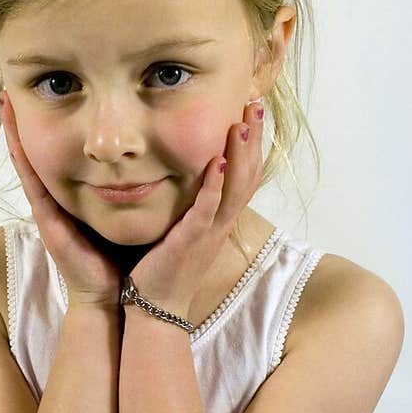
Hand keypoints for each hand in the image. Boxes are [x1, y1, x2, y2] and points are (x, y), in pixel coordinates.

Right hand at [0, 91, 123, 309]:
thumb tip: (152, 164)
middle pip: (40, 151)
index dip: (51, 124)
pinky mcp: (48, 223)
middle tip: (13, 83)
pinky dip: (21, 159)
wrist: (113, 297)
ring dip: (14, 132)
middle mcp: (57, 200)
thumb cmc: (123, 260)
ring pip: (28, 162)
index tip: (46, 91)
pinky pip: (33, 185)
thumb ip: (134, 192)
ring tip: (4, 99)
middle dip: (24, 121)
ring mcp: (49, 211)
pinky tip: (14, 136)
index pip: (60, 153)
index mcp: (75, 198)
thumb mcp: (129, 216)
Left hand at [127, 103, 264, 317]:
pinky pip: (207, 209)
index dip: (252, 145)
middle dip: (253, 139)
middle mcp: (222, 224)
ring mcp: (209, 232)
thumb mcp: (186, 231)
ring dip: (240, 154)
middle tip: (255, 103)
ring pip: (234, 188)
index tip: (252, 113)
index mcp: (221, 220)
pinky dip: (213, 186)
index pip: (245, 176)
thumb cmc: (166, 268)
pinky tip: (216, 161)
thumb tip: (191, 179)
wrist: (156, 308)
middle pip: (248, 175)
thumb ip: (193, 205)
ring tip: (242, 122)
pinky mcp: (190, 240)